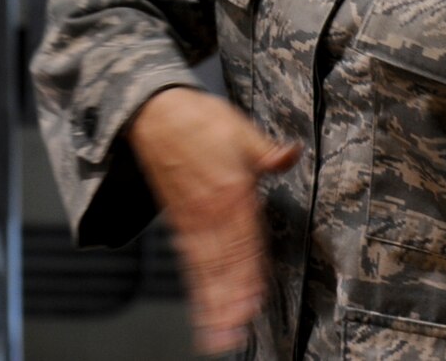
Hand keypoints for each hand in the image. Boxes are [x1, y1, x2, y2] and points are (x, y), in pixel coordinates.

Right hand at [125, 87, 302, 356]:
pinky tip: (204, 306)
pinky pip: (189, 260)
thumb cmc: (196, 120)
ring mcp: (193, 220)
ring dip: (213, 302)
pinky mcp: (179, 221)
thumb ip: (267, 151)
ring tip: (219, 333)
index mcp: (231, 191)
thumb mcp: (240, 129)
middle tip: (235, 330)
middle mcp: (211, 212)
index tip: (253, 300)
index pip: (245, 240)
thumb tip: (292, 154)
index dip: (249, 273)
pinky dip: (197, 286)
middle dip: (230, 299)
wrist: (153, 114)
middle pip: (224, 263)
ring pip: (205, 268)